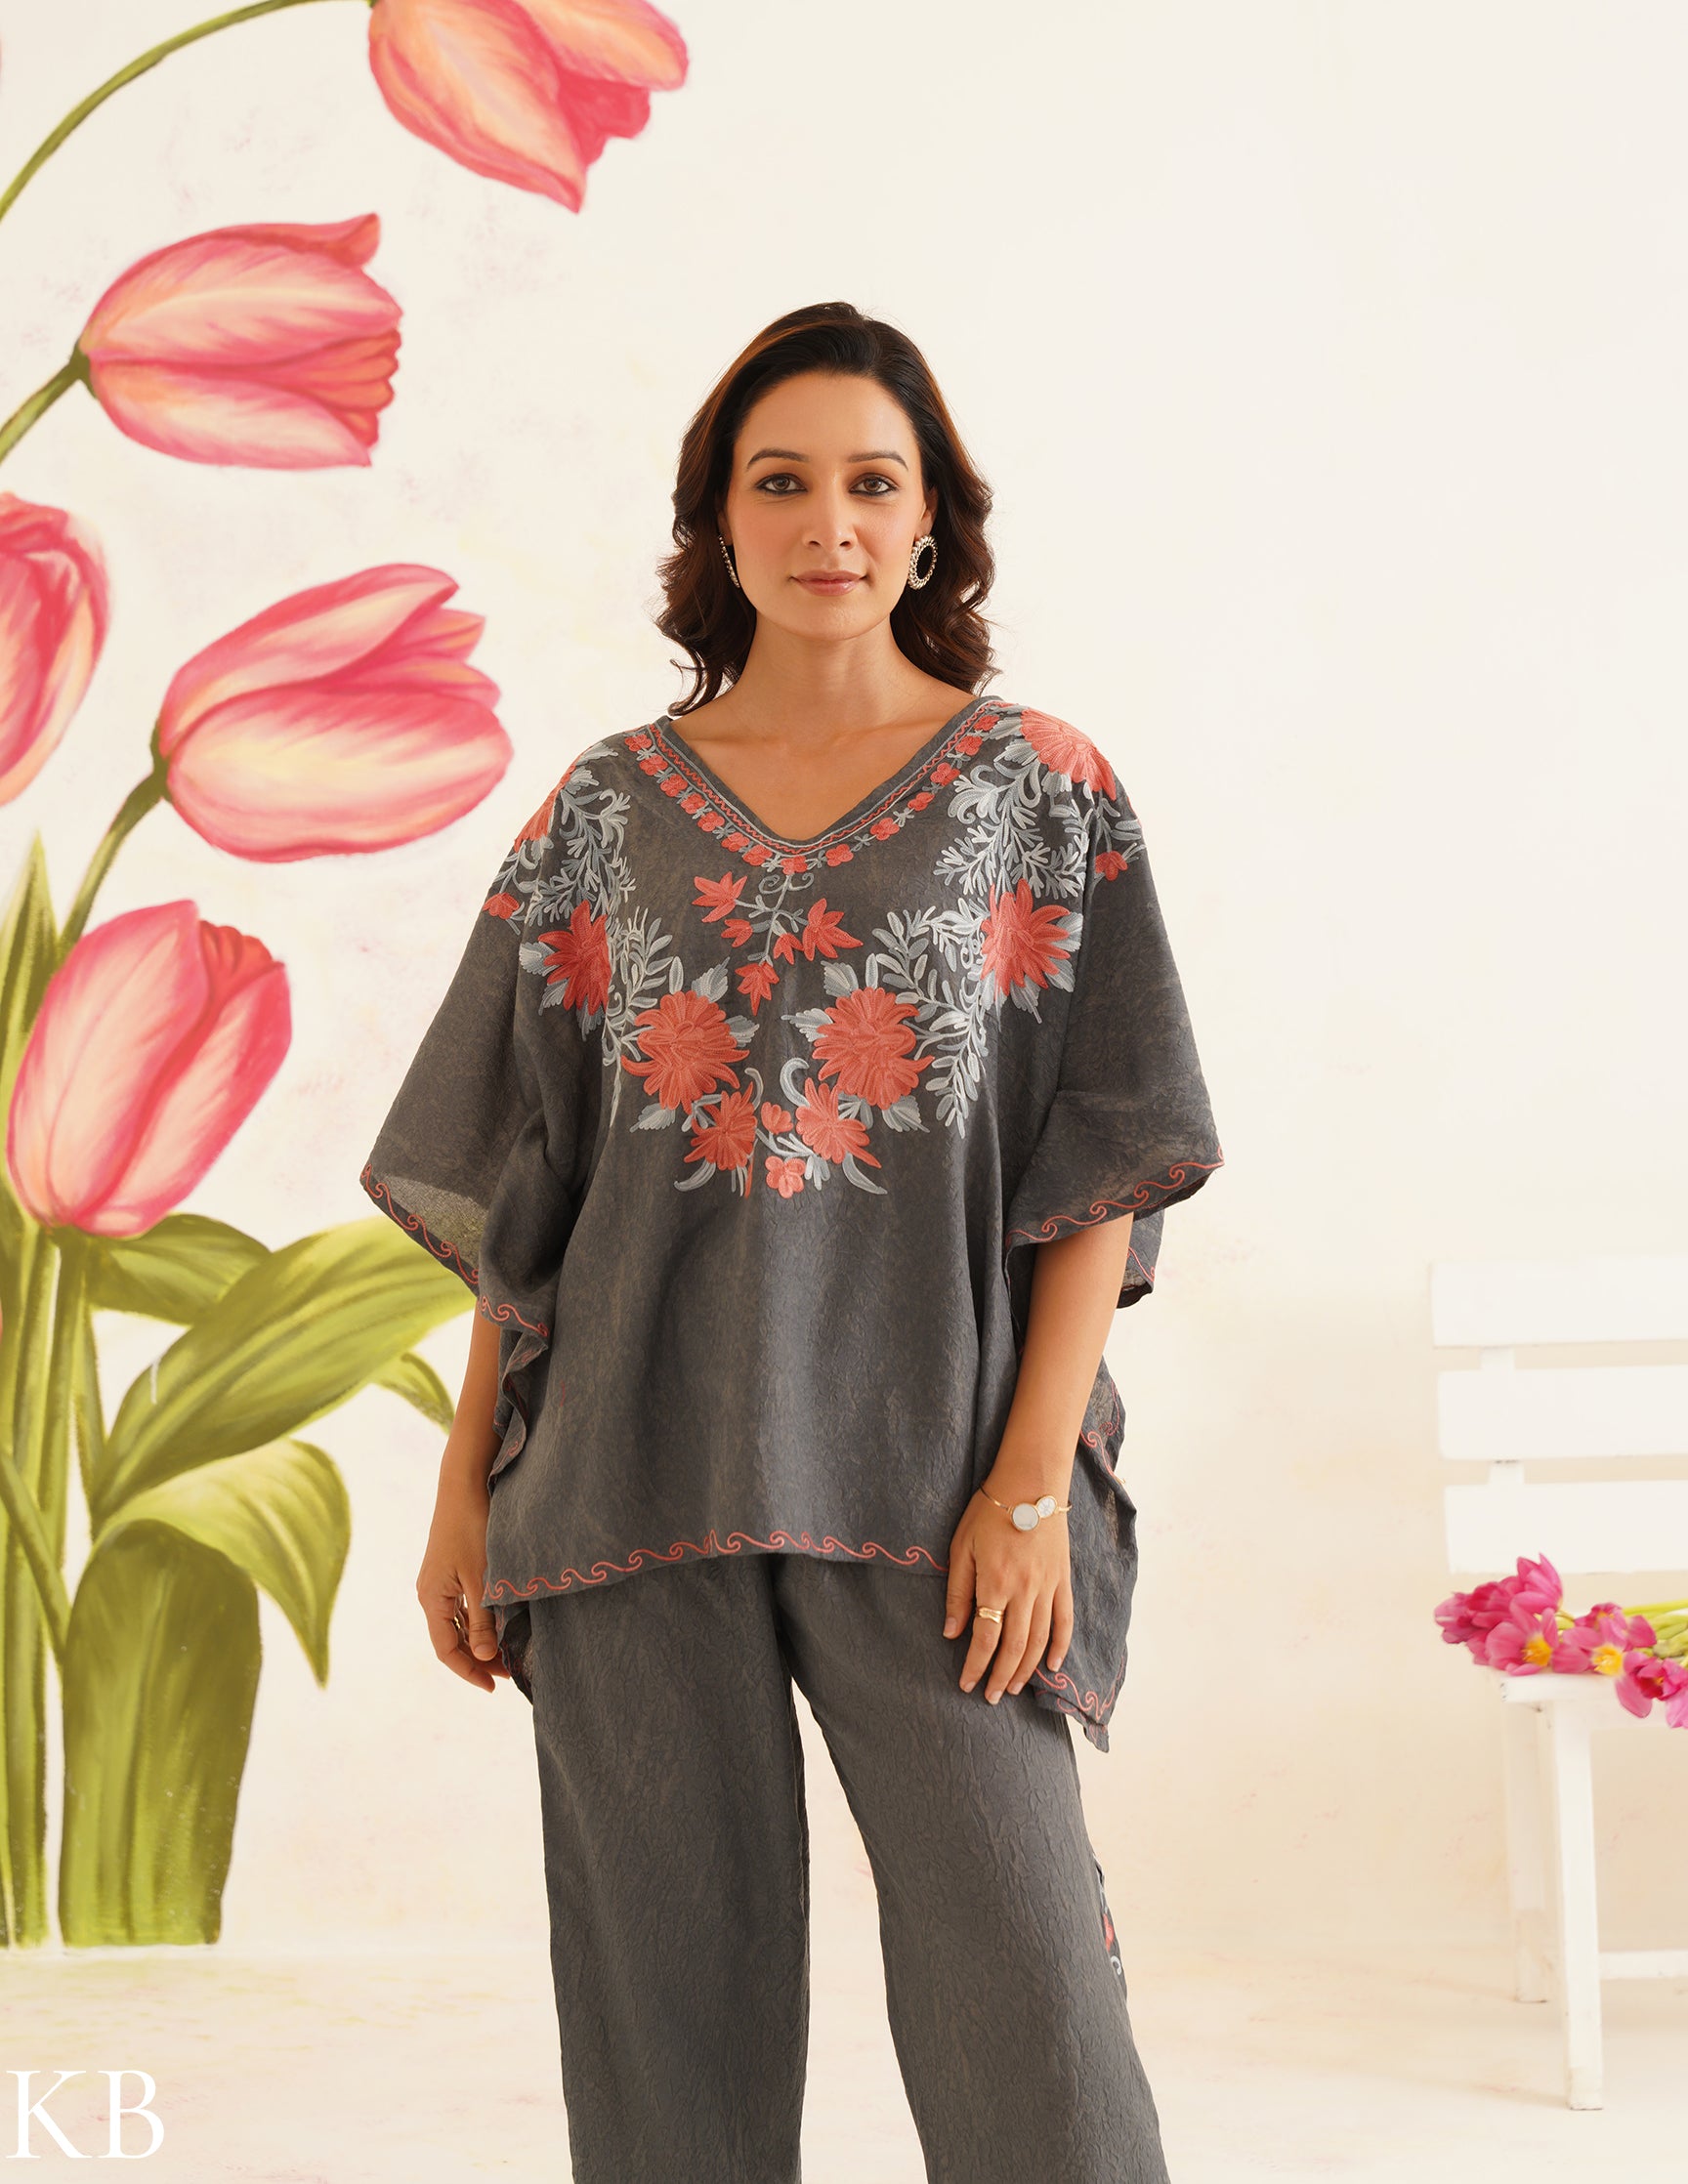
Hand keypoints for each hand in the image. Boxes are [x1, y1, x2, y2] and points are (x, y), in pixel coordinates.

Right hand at [417, 1462, 508, 1692]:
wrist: (464, 1485)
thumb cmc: (472, 1528)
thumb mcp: (482, 1577)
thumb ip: (483, 1619)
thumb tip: (483, 1657)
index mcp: (432, 1599)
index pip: (446, 1650)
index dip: (469, 1671)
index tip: (494, 1686)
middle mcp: (430, 1594)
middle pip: (451, 1640)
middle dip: (478, 1659)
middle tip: (508, 1673)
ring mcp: (439, 1582)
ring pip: (458, 1624)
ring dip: (480, 1641)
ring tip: (508, 1653)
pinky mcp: (450, 1570)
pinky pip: (462, 1607)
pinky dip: (479, 1621)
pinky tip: (500, 1625)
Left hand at [942, 1486, 1074, 1704]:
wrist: (1031, 1484)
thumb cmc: (990, 1512)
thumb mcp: (962, 1547)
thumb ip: (958, 1593)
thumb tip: (951, 1632)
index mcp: (995, 1583)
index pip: (985, 1638)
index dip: (975, 1666)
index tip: (967, 1684)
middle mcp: (1024, 1591)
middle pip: (1014, 1647)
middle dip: (1000, 1676)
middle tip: (990, 1696)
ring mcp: (1048, 1587)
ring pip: (1040, 1640)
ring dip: (1026, 1669)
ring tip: (1013, 1687)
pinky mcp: (1063, 1581)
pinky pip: (1065, 1620)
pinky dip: (1061, 1646)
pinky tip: (1053, 1665)